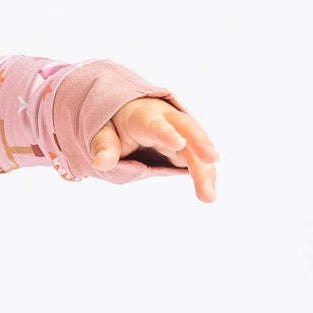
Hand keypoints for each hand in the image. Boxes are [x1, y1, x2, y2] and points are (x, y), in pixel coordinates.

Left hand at [91, 97, 219, 201]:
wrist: (130, 116)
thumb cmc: (116, 125)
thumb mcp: (103, 132)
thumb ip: (104, 146)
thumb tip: (101, 163)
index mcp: (144, 116)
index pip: (156, 124)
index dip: (166, 133)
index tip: (178, 143)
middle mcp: (168, 121)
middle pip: (187, 130)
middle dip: (200, 143)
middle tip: (212, 158)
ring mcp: (181, 134)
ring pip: (197, 150)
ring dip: (205, 170)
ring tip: (208, 196)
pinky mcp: (188, 149)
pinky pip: (199, 161)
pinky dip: (205, 176)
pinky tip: (209, 193)